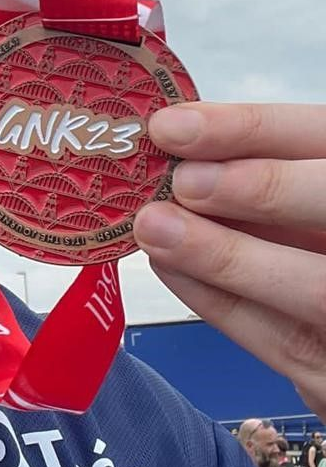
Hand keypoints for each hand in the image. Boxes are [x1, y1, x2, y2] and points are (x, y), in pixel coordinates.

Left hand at [133, 103, 325, 420]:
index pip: (321, 135)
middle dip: (261, 189)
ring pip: (313, 287)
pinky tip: (171, 267)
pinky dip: (220, 302)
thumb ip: (262, 171)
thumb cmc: (309, 246)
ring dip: (224, 256)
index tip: (173, 126)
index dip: (250, 128)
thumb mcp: (297, 199)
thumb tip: (175, 147)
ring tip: (156, 228)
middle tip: (183, 182)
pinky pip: (283, 340)